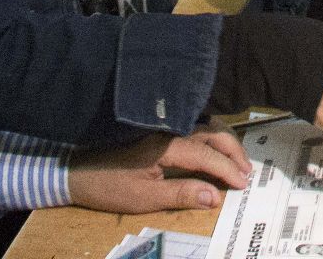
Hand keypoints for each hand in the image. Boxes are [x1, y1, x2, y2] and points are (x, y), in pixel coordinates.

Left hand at [67, 126, 250, 212]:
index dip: (228, 169)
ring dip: (224, 140)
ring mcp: (163, 127)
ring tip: (236, 160)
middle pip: (212, 132)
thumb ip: (181, 194)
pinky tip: (214, 147)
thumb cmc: (108, 186)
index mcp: (166, 145)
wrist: (76, 171)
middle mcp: (168, 129)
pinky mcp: (158, 129)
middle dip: (233, 151)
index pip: (207, 154)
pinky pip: (194, 126)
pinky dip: (211, 135)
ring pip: (204, 125)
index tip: (243, 184)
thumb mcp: (144, 198)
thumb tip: (214, 196)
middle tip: (246, 172)